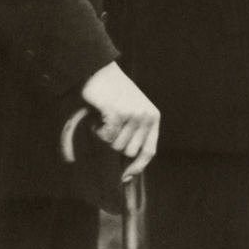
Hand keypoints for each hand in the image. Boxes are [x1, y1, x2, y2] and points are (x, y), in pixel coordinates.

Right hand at [78, 60, 159, 177]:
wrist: (98, 70)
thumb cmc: (112, 92)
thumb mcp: (131, 110)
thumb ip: (134, 132)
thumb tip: (126, 166)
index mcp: (153, 117)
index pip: (148, 151)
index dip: (137, 167)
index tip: (124, 178)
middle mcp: (146, 117)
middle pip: (128, 151)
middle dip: (113, 145)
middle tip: (106, 128)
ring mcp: (133, 115)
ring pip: (115, 145)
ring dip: (103, 136)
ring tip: (102, 119)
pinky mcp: (118, 113)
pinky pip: (105, 137)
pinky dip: (96, 131)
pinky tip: (96, 117)